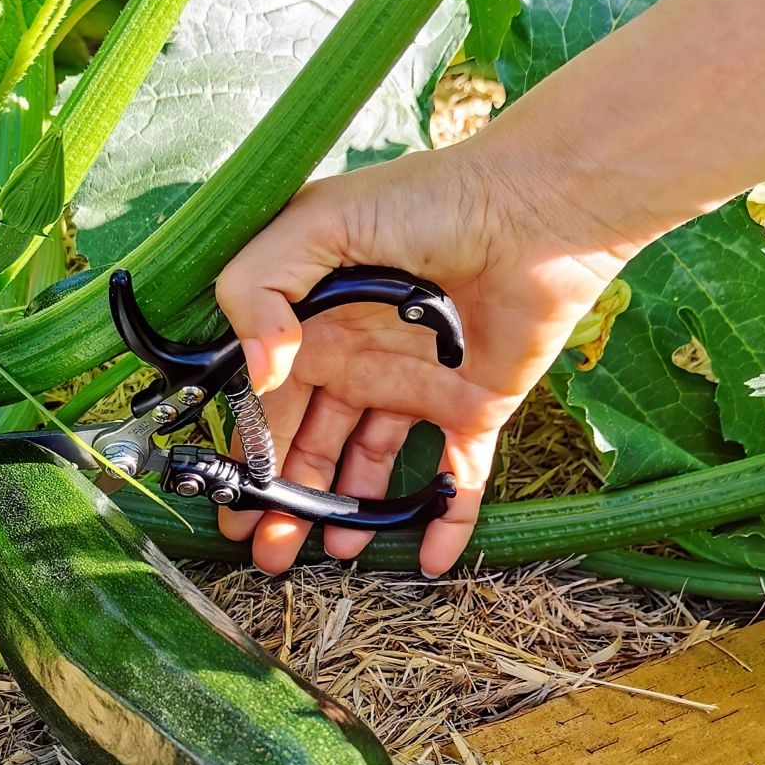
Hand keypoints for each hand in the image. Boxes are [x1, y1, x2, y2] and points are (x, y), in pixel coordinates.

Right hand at [214, 134, 630, 575]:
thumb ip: (260, 290)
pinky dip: (444, 521)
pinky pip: (455, 478)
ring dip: (346, 514)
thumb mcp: (316, 226)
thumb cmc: (425, 204)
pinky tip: (428, 560)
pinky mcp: (471, 408)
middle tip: (264, 551)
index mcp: (313, 327)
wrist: (534, 209)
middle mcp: (357, 363)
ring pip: (368, 469)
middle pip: (309, 447)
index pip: (267, 403)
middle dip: (283, 501)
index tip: (230, 501)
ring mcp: (414, 389)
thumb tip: (259, 373)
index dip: (247, 453)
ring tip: (330, 553)